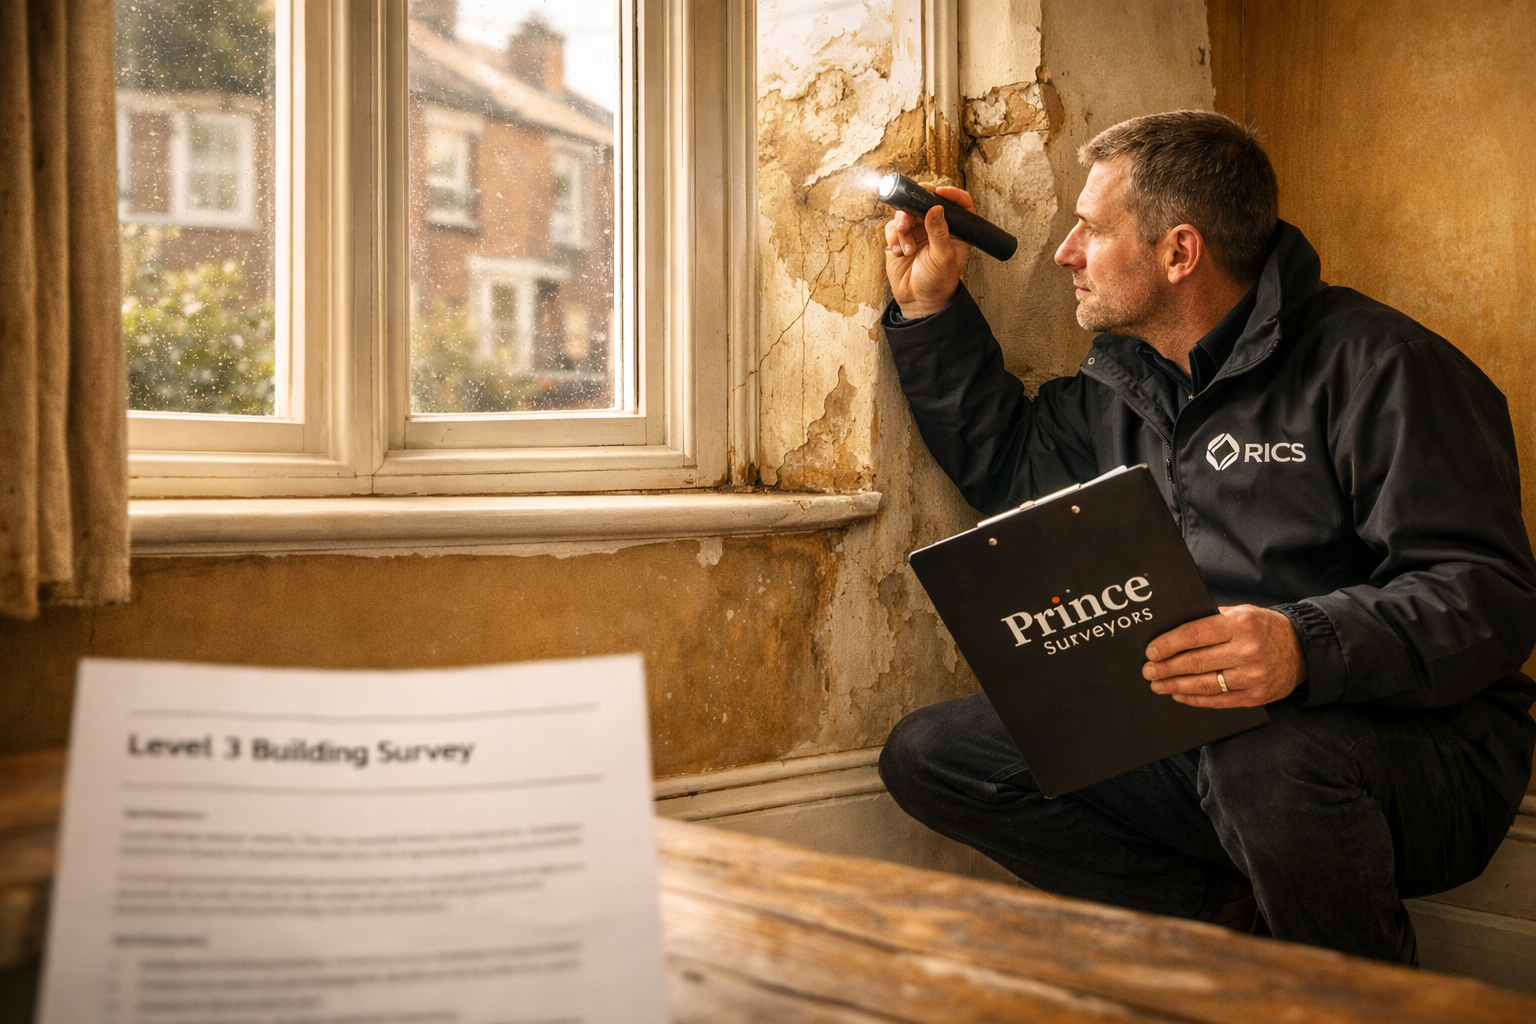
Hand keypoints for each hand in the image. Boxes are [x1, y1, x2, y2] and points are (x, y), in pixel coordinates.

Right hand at [884, 184, 971, 317]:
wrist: (918, 300)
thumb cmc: (937, 282)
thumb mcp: (943, 257)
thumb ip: (939, 232)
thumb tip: (936, 208)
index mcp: (953, 230)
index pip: (958, 204)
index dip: (950, 194)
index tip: (939, 192)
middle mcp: (935, 227)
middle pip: (925, 202)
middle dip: (914, 207)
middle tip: (910, 218)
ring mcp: (917, 232)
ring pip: (906, 213)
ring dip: (902, 226)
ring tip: (906, 246)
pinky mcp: (900, 239)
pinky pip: (892, 227)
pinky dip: (894, 237)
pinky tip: (900, 251)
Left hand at [1142, 605, 1305, 707]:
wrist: (1303, 649)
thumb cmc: (1264, 628)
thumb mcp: (1241, 613)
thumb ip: (1211, 619)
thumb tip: (1173, 631)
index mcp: (1240, 624)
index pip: (1194, 635)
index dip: (1168, 645)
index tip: (1151, 651)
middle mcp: (1246, 650)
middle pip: (1195, 662)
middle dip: (1166, 668)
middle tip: (1148, 671)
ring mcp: (1252, 676)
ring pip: (1203, 684)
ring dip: (1175, 685)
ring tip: (1158, 684)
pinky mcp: (1256, 696)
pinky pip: (1218, 700)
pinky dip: (1194, 699)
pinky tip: (1179, 694)